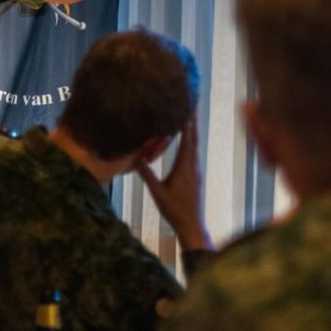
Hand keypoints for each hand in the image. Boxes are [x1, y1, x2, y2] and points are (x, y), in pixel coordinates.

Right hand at [137, 116, 212, 250]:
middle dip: (192, 121)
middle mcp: (193, 165)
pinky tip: (186, 141)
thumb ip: (146, 173)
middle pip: (194, 139)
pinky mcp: (195, 176)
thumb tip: (134, 156)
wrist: (191, 224)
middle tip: (191, 105)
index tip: (187, 107)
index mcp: (184, 166)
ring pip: (195, 146)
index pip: (187, 139)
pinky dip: (190, 142)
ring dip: (192, 131)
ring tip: (188, 118)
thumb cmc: (174, 209)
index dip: (187, 122)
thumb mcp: (157, 191)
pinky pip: (193, 153)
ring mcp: (196, 170)